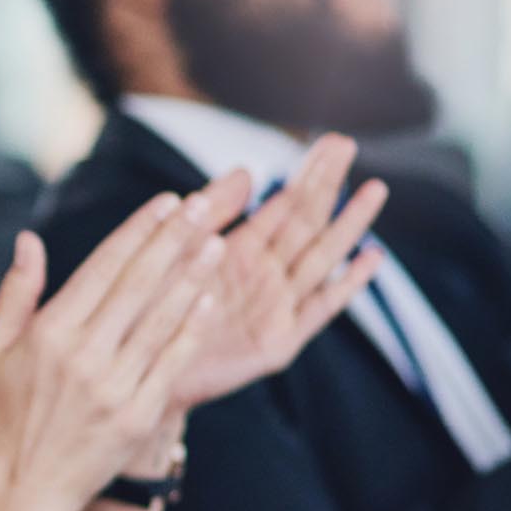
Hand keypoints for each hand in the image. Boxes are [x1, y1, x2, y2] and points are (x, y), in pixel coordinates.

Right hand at [0, 190, 226, 510]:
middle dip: (174, 239)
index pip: (102, 268)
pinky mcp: (136, 414)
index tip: (166, 203)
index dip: (138, 231)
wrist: (27, 488)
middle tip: (205, 205)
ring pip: (161, 318)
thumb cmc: (9, 415)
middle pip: (138, 284)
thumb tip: (28, 241)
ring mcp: (112, 386)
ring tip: (217, 243)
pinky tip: (208, 301)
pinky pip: (171, 362)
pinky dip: (191, 329)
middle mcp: (82, 355)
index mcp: (48, 333)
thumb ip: (16, 293)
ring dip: (192, 277)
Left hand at [173, 139, 388, 409]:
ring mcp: (275, 307)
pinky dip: (347, 285)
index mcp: (240, 252)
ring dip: (348, 225)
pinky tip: (370, 258)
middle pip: (307, 223)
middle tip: (350, 145)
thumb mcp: (178, 253)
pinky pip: (320, 309)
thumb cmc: (149, 312)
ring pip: (321, 258)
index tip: (335, 140)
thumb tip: (246, 170)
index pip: (285, 206)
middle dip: (328, 186)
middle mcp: (264, 276)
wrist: (135, 369)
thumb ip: (210, 216)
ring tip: (374, 190)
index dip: (310, 174)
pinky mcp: (278, 342)